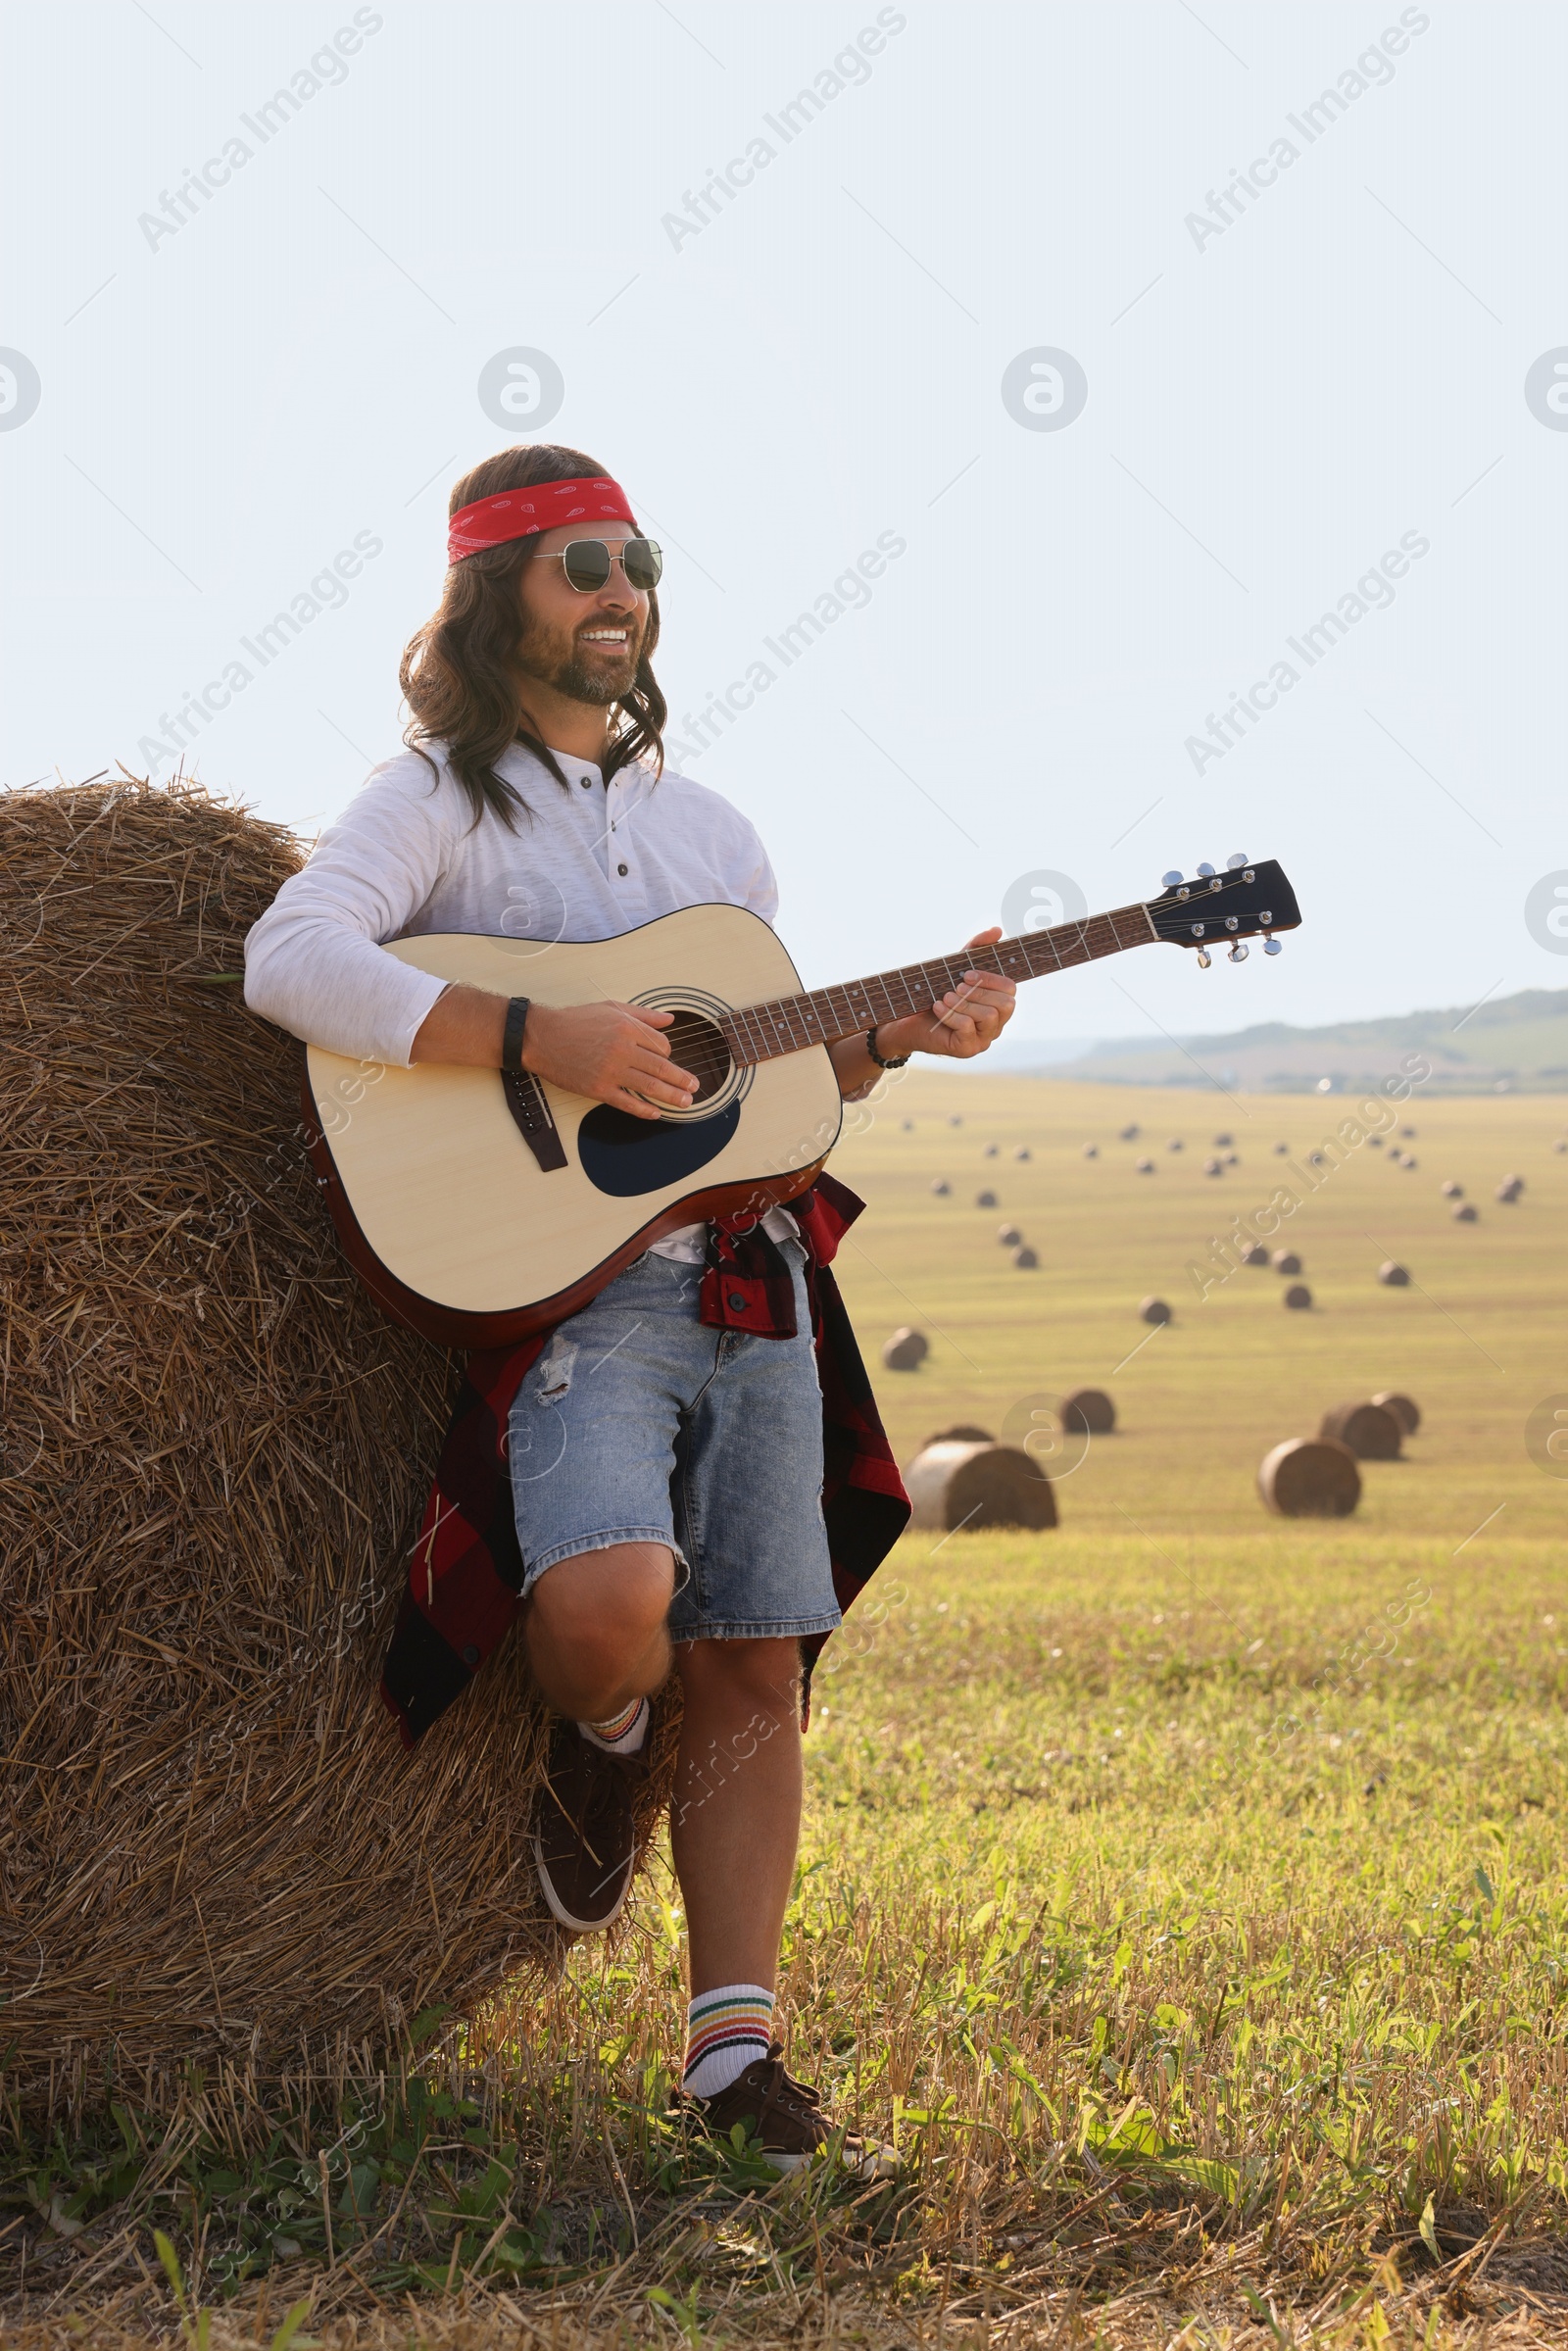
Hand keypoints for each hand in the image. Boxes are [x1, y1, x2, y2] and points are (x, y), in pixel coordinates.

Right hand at [522, 999, 698, 1119]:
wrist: (542, 1037)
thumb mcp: (612, 1008)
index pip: (662, 1046)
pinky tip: (655, 1113)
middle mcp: (622, 1050)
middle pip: (662, 1068)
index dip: (668, 1054)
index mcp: (628, 1028)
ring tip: (685, 1103)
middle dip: (681, 1079)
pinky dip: (644, 1110)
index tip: (667, 1060)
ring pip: (650, 1087)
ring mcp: (611, 1072)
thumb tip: (669, 1019)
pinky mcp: (598, 1089)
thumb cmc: (575, 1021)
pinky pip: (627, 1103)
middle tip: (694, 1087)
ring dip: (671, 1097)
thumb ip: (643, 1015)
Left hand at [872, 927, 1016, 1061]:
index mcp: (997, 1003)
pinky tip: (937, 1008)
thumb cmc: (936, 992)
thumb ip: (976, 948)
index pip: (1010, 988)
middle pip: (1005, 1004)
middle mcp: (996, 1023)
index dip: (991, 978)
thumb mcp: (955, 966)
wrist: (907, 1020)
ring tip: (945, 997)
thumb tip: (997, 930)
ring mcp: (984, 1039)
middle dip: (979, 991)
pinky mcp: (968, 1049)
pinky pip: (968, 1029)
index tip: (966, 973)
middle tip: (956, 986)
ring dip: (964, 1003)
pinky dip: (951, 1015)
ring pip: (988, 1017)